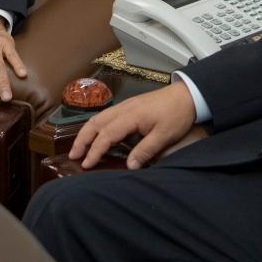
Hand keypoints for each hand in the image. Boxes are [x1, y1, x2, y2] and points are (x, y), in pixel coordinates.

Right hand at [69, 81, 195, 169]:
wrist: (187, 95)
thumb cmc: (177, 114)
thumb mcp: (164, 135)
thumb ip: (146, 151)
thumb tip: (130, 166)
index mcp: (130, 116)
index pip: (106, 135)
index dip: (94, 151)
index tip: (86, 164)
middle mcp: (123, 109)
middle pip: (95, 123)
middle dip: (82, 140)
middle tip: (74, 156)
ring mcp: (125, 106)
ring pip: (98, 118)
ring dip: (86, 132)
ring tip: (80, 148)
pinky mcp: (129, 106)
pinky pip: (106, 116)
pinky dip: (96, 126)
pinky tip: (97, 135)